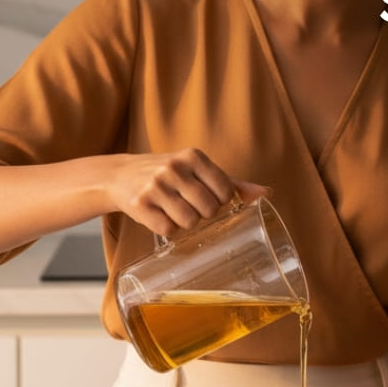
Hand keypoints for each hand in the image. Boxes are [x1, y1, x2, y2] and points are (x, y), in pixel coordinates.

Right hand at [107, 148, 268, 236]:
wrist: (120, 175)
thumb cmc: (169, 174)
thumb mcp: (198, 170)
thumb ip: (233, 182)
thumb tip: (267, 193)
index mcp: (193, 156)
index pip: (225, 191)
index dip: (219, 201)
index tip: (206, 196)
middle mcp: (174, 168)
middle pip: (209, 210)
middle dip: (202, 214)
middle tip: (188, 205)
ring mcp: (155, 186)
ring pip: (189, 222)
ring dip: (184, 223)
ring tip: (173, 210)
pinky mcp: (140, 204)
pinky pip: (168, 230)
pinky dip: (167, 229)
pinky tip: (159, 215)